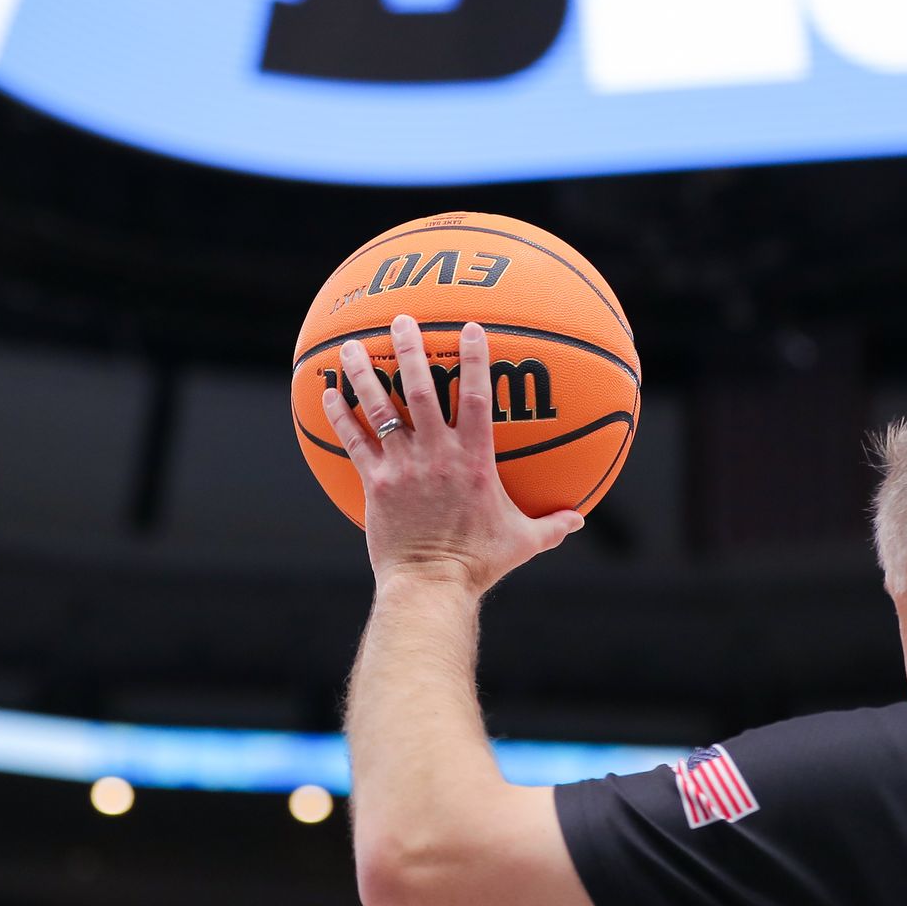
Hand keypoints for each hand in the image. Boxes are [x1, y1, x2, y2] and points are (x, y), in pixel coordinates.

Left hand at [321, 315, 583, 594]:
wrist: (431, 586)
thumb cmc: (479, 565)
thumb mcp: (523, 542)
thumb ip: (552, 525)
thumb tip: (581, 518)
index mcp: (474, 460)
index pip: (476, 398)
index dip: (474, 360)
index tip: (471, 327)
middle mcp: (437, 454)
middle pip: (420, 389)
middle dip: (410, 350)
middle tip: (402, 319)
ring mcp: (403, 466)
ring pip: (379, 408)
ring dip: (364, 374)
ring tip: (352, 345)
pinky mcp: (376, 484)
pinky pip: (354, 442)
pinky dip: (339, 416)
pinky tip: (326, 393)